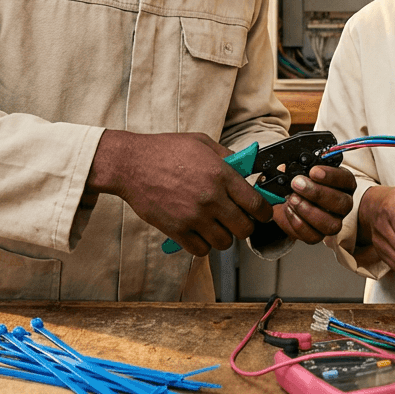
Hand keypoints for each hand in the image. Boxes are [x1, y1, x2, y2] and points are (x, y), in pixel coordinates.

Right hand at [88, 130, 273, 255]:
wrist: (131, 164)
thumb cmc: (164, 150)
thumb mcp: (202, 143)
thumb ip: (227, 156)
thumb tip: (246, 169)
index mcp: (221, 174)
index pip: (256, 204)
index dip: (264, 212)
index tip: (262, 213)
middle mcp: (211, 197)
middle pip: (245, 228)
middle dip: (245, 226)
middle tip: (237, 220)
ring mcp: (194, 216)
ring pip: (224, 242)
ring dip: (223, 237)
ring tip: (215, 226)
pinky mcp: (176, 229)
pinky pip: (201, 250)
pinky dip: (202, 245)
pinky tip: (198, 233)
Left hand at [272, 165, 356, 243]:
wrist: (285, 199)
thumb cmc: (297, 182)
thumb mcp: (297, 169)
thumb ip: (296, 166)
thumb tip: (285, 167)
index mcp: (343, 183)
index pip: (346, 179)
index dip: (331, 176)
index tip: (313, 171)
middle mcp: (342, 203)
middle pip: (342, 204)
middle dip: (318, 193)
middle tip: (297, 183)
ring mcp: (332, 221)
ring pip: (331, 225)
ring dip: (309, 211)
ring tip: (292, 199)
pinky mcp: (318, 235)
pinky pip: (313, 236)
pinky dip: (298, 223)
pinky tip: (290, 210)